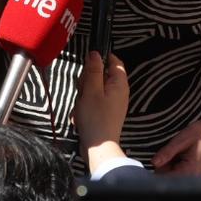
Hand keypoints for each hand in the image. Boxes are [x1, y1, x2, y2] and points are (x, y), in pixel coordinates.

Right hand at [74, 51, 130, 171]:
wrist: (98, 146)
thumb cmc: (95, 117)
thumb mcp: (91, 89)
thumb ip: (94, 70)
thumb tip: (95, 53)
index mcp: (119, 84)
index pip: (115, 62)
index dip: (101, 58)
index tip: (86, 63)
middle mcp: (119, 92)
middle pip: (102, 74)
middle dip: (88, 78)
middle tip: (82, 88)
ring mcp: (113, 102)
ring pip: (96, 86)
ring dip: (84, 91)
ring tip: (81, 102)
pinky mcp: (106, 111)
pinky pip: (94, 98)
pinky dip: (86, 101)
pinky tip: (80, 111)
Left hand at [152, 113, 200, 174]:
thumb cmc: (200, 134)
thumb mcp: (180, 140)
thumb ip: (167, 152)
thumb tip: (153, 163)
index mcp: (190, 171)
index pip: (168, 180)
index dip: (156, 173)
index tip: (155, 163)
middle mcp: (192, 177)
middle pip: (167, 178)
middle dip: (161, 167)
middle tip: (170, 152)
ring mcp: (192, 176)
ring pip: (170, 174)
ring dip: (166, 164)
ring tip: (177, 152)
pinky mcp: (190, 174)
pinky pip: (175, 171)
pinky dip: (171, 163)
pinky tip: (178, 155)